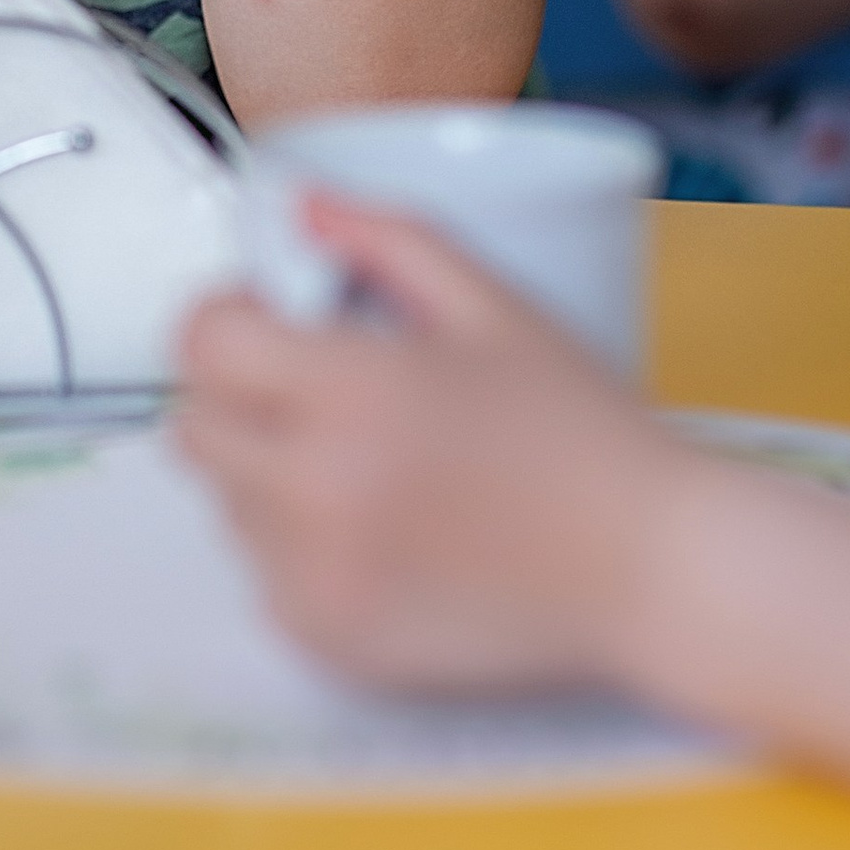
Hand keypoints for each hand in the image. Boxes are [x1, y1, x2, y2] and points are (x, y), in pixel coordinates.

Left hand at [175, 201, 684, 691]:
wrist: (654, 573)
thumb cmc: (583, 432)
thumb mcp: (494, 305)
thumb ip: (386, 238)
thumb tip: (300, 205)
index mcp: (346, 392)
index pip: (200, 342)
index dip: (229, 317)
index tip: (276, 319)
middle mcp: (311, 490)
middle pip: (195, 427)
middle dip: (237, 395)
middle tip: (315, 391)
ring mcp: (315, 578)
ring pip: (228, 505)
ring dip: (268, 474)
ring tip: (369, 467)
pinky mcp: (332, 644)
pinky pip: (267, 577)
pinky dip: (302, 550)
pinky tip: (384, 533)